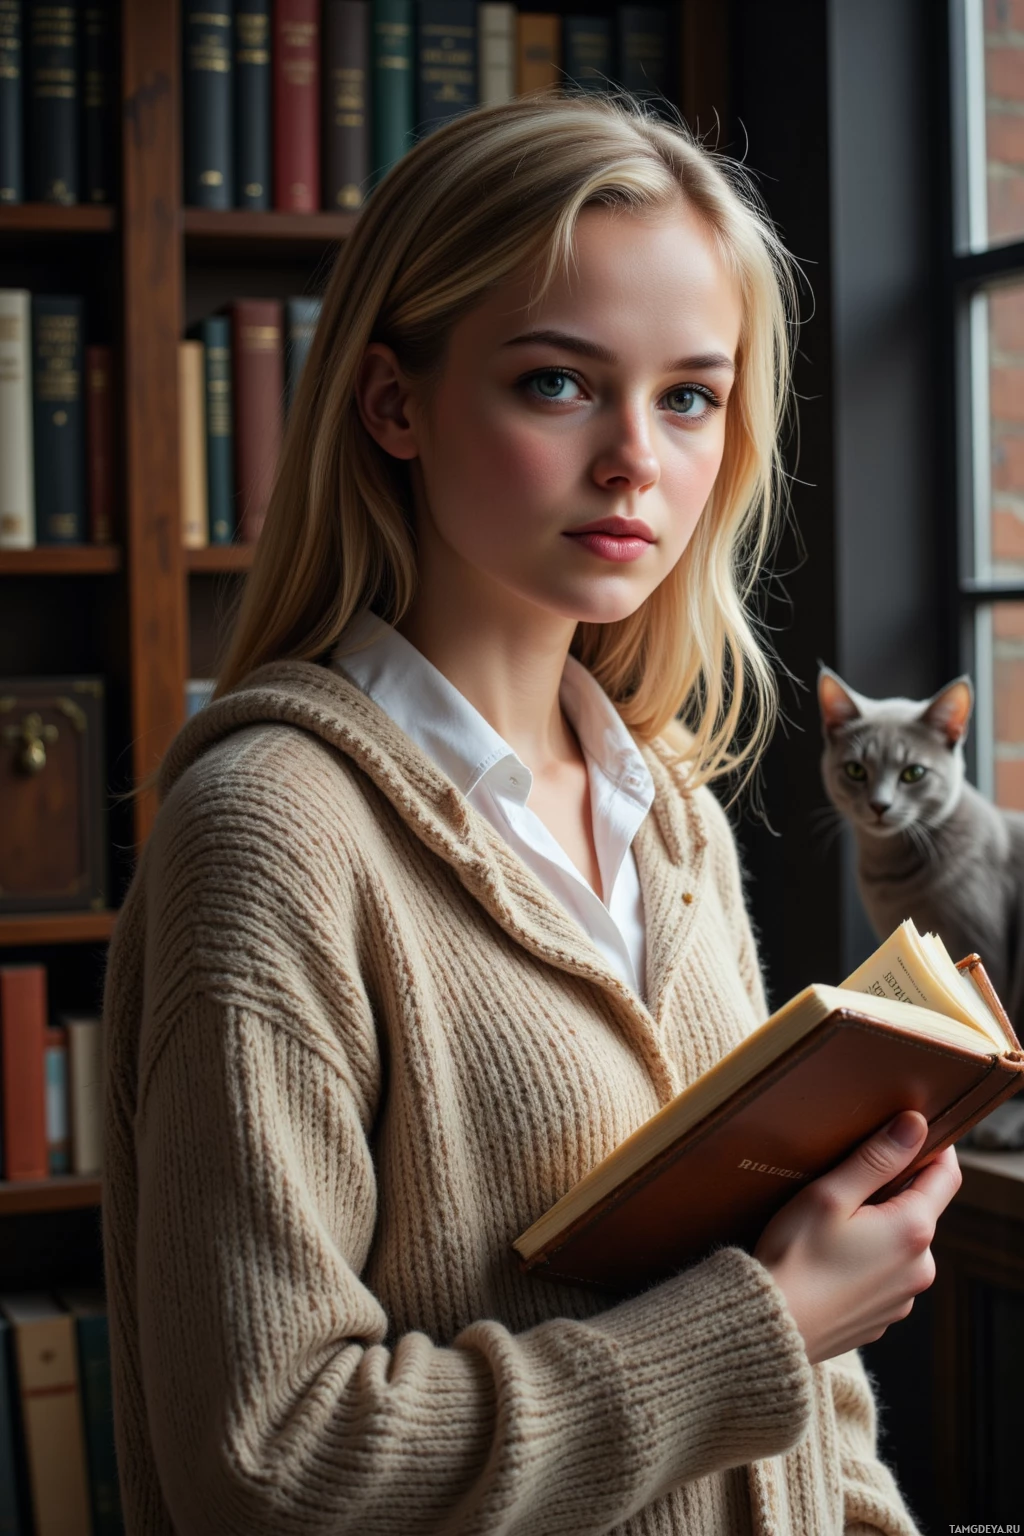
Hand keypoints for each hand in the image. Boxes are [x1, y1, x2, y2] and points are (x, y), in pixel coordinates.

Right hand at [752, 1110, 960, 1364]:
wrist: (771, 1326)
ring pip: (901, 1243)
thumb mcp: (831, 1195)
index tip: (912, 1130)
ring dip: (879, 1227)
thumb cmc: (795, 1257)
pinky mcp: (883, 1316)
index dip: (934, 1148)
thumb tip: (915, 1125)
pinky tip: (830, 1259)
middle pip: (921, 1210)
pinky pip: (885, 1274)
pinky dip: (867, 1259)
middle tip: (847, 1182)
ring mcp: (903, 1296)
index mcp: (912, 1230)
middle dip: (894, 1191)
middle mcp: (920, 1267)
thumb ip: (877, 1158)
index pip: (946, 1176)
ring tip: (832, 1225)